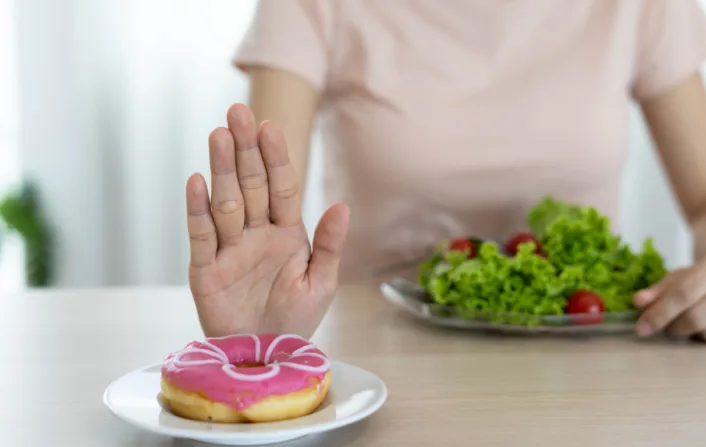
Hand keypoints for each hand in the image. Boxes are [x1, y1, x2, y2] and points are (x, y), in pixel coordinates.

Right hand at [185, 104, 349, 337]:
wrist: (266, 357)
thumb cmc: (296, 319)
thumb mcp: (321, 283)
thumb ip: (330, 245)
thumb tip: (343, 206)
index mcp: (286, 233)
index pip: (281, 187)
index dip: (277, 158)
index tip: (271, 127)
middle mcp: (255, 234)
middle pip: (250, 185)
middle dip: (244, 150)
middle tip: (237, 113)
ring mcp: (229, 249)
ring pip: (225, 201)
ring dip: (221, 169)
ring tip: (217, 135)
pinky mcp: (205, 269)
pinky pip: (201, 235)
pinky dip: (198, 210)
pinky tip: (197, 181)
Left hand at [633, 247, 705, 342]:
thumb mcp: (683, 274)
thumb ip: (660, 289)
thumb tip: (639, 302)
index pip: (685, 292)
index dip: (660, 313)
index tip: (641, 327)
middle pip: (698, 317)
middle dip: (673, 327)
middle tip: (664, 328)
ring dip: (692, 334)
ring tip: (687, 323)